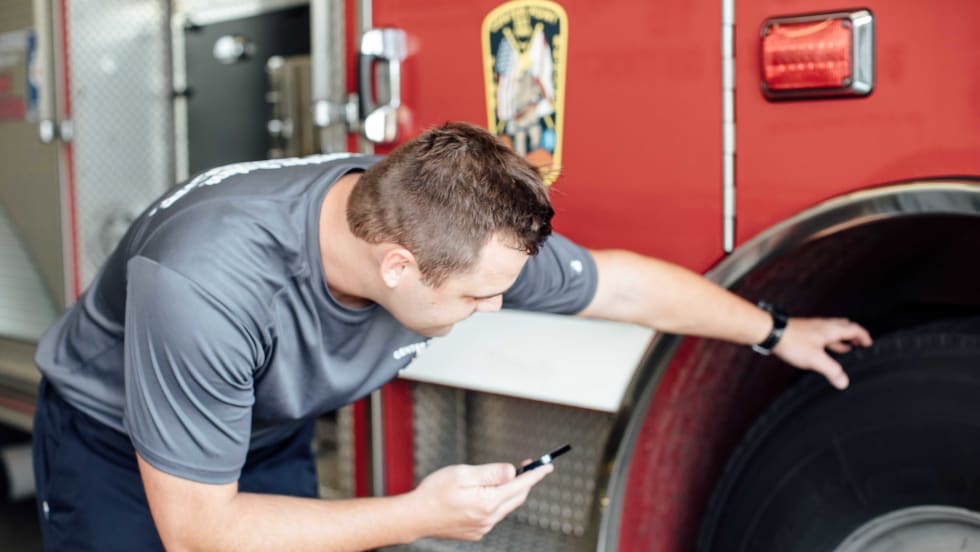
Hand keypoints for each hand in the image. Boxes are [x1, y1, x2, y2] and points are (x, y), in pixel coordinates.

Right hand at [408, 462, 552, 540]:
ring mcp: (483, 528)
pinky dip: (496, 503)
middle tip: (525, 465)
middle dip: (524, 481)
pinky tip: (484, 494)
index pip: (520, 486)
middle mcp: (489, 518)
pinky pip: (494, 515)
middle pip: (517, 497)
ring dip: (509, 492)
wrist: (415, 517)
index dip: (535, 474)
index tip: (548, 466)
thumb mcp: (463, 473)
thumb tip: (512, 472)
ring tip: (499, 478)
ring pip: (505, 507)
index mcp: (488, 502)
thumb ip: (490, 473)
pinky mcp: (476, 532)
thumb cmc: (434, 492)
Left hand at [772, 318, 872, 389]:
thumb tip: (844, 382)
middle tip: (860, 344)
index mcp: (831, 330)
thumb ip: (831, 370)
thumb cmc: (791, 342)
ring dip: (841, 339)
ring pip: (832, 331)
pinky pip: (821, 335)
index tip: (869, 343)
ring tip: (846, 347)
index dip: (864, 336)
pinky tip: (822, 348)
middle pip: (844, 327)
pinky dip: (828, 341)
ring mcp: (812, 328)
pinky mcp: (803, 331)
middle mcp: (823, 326)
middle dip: (854, 335)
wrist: (770, 332)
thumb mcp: (815, 359)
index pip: (854, 329)